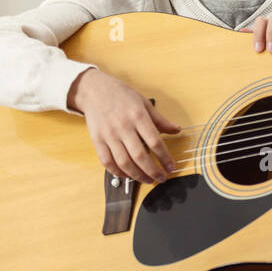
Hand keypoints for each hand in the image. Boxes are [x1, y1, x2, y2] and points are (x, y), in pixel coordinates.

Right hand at [68, 69, 180, 184]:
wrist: (94, 90)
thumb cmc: (121, 95)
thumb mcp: (144, 103)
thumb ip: (160, 120)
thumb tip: (177, 130)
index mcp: (138, 116)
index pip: (155, 142)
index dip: (165, 158)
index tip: (171, 167)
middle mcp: (123, 127)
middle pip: (140, 156)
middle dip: (153, 171)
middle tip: (161, 178)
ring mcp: (109, 135)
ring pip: (124, 162)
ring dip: (137, 175)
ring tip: (148, 180)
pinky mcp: (97, 141)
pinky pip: (107, 162)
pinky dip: (118, 172)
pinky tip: (127, 175)